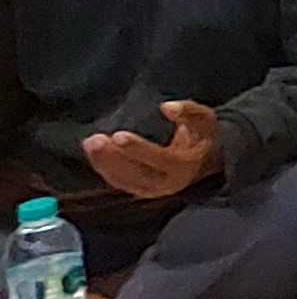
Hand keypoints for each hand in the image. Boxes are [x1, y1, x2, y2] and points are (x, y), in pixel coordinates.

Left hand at [80, 100, 219, 200]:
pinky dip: (104, 168)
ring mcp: (151, 190)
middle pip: (136, 173)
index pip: (160, 159)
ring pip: (123, 180)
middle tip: (95, 140)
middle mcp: (167, 183)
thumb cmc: (202, 136)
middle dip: (112, 157)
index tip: (118, 135)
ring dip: (103, 163)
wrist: (204, 160)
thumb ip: (189, 111)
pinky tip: (94, 153)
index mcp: (185, 166)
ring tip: (90, 143)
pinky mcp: (139, 190)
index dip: (138, 149)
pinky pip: (118, 182)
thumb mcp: (204, 119)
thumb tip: (167, 107)